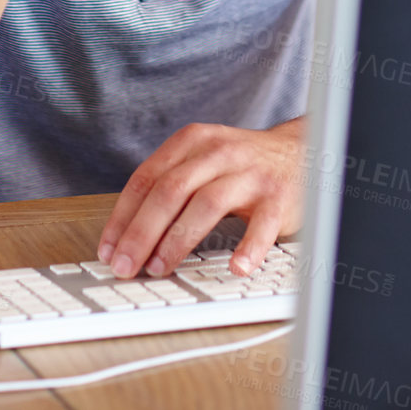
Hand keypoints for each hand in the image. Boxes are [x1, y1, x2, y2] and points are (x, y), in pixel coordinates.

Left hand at [97, 117, 304, 279]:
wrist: (302, 153)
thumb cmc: (241, 166)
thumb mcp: (202, 162)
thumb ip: (170, 190)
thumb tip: (128, 240)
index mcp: (193, 141)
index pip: (147, 178)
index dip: (123, 216)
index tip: (108, 250)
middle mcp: (219, 151)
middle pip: (171, 189)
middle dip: (142, 231)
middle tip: (125, 266)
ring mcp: (250, 172)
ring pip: (207, 203)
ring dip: (179, 240)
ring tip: (160, 267)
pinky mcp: (278, 195)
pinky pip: (261, 225)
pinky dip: (248, 248)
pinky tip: (236, 268)